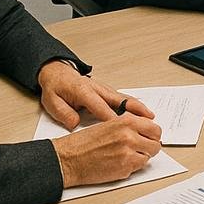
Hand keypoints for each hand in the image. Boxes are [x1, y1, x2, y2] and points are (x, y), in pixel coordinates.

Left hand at [37, 60, 154, 129]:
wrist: (57, 73)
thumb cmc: (56, 88)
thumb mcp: (52, 102)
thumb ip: (63, 113)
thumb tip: (75, 124)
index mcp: (84, 91)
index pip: (101, 108)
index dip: (112, 119)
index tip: (123, 130)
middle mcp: (98, 89)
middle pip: (120, 101)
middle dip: (135, 111)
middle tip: (147, 120)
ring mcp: (104, 89)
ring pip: (125, 99)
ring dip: (138, 107)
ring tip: (151, 117)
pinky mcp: (107, 91)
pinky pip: (123, 98)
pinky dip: (134, 105)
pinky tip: (142, 111)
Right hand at [51, 115, 162, 186]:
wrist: (67, 159)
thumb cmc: (82, 143)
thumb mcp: (107, 124)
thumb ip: (127, 126)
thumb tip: (144, 131)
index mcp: (126, 121)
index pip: (154, 128)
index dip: (153, 135)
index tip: (150, 138)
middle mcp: (129, 135)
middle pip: (155, 143)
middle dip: (149, 147)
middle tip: (141, 149)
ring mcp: (128, 152)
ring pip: (149, 156)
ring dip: (141, 157)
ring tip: (127, 156)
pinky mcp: (124, 167)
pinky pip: (139, 167)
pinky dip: (133, 167)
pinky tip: (120, 163)